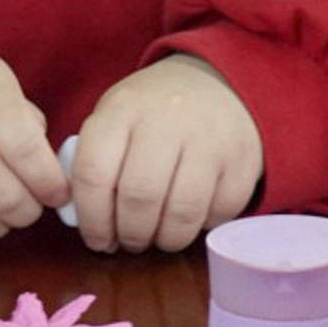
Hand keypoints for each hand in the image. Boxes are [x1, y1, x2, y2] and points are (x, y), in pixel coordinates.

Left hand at [68, 55, 263, 252]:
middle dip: (130, 234)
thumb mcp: (117, 118)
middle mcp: (166, 120)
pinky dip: (202, 227)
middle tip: (130, 242)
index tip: (97, 239)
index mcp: (123, 109)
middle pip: (139, 198)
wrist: (220, 84)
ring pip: (181, 213)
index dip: (92, 219)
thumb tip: (85, 220)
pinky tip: (191, 217)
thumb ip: (96, 161)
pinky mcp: (242, 160)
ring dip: (165, 239)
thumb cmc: (154, 113)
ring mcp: (209, 139)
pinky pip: (218, 213)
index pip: (94, 173)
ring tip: (158, 237)